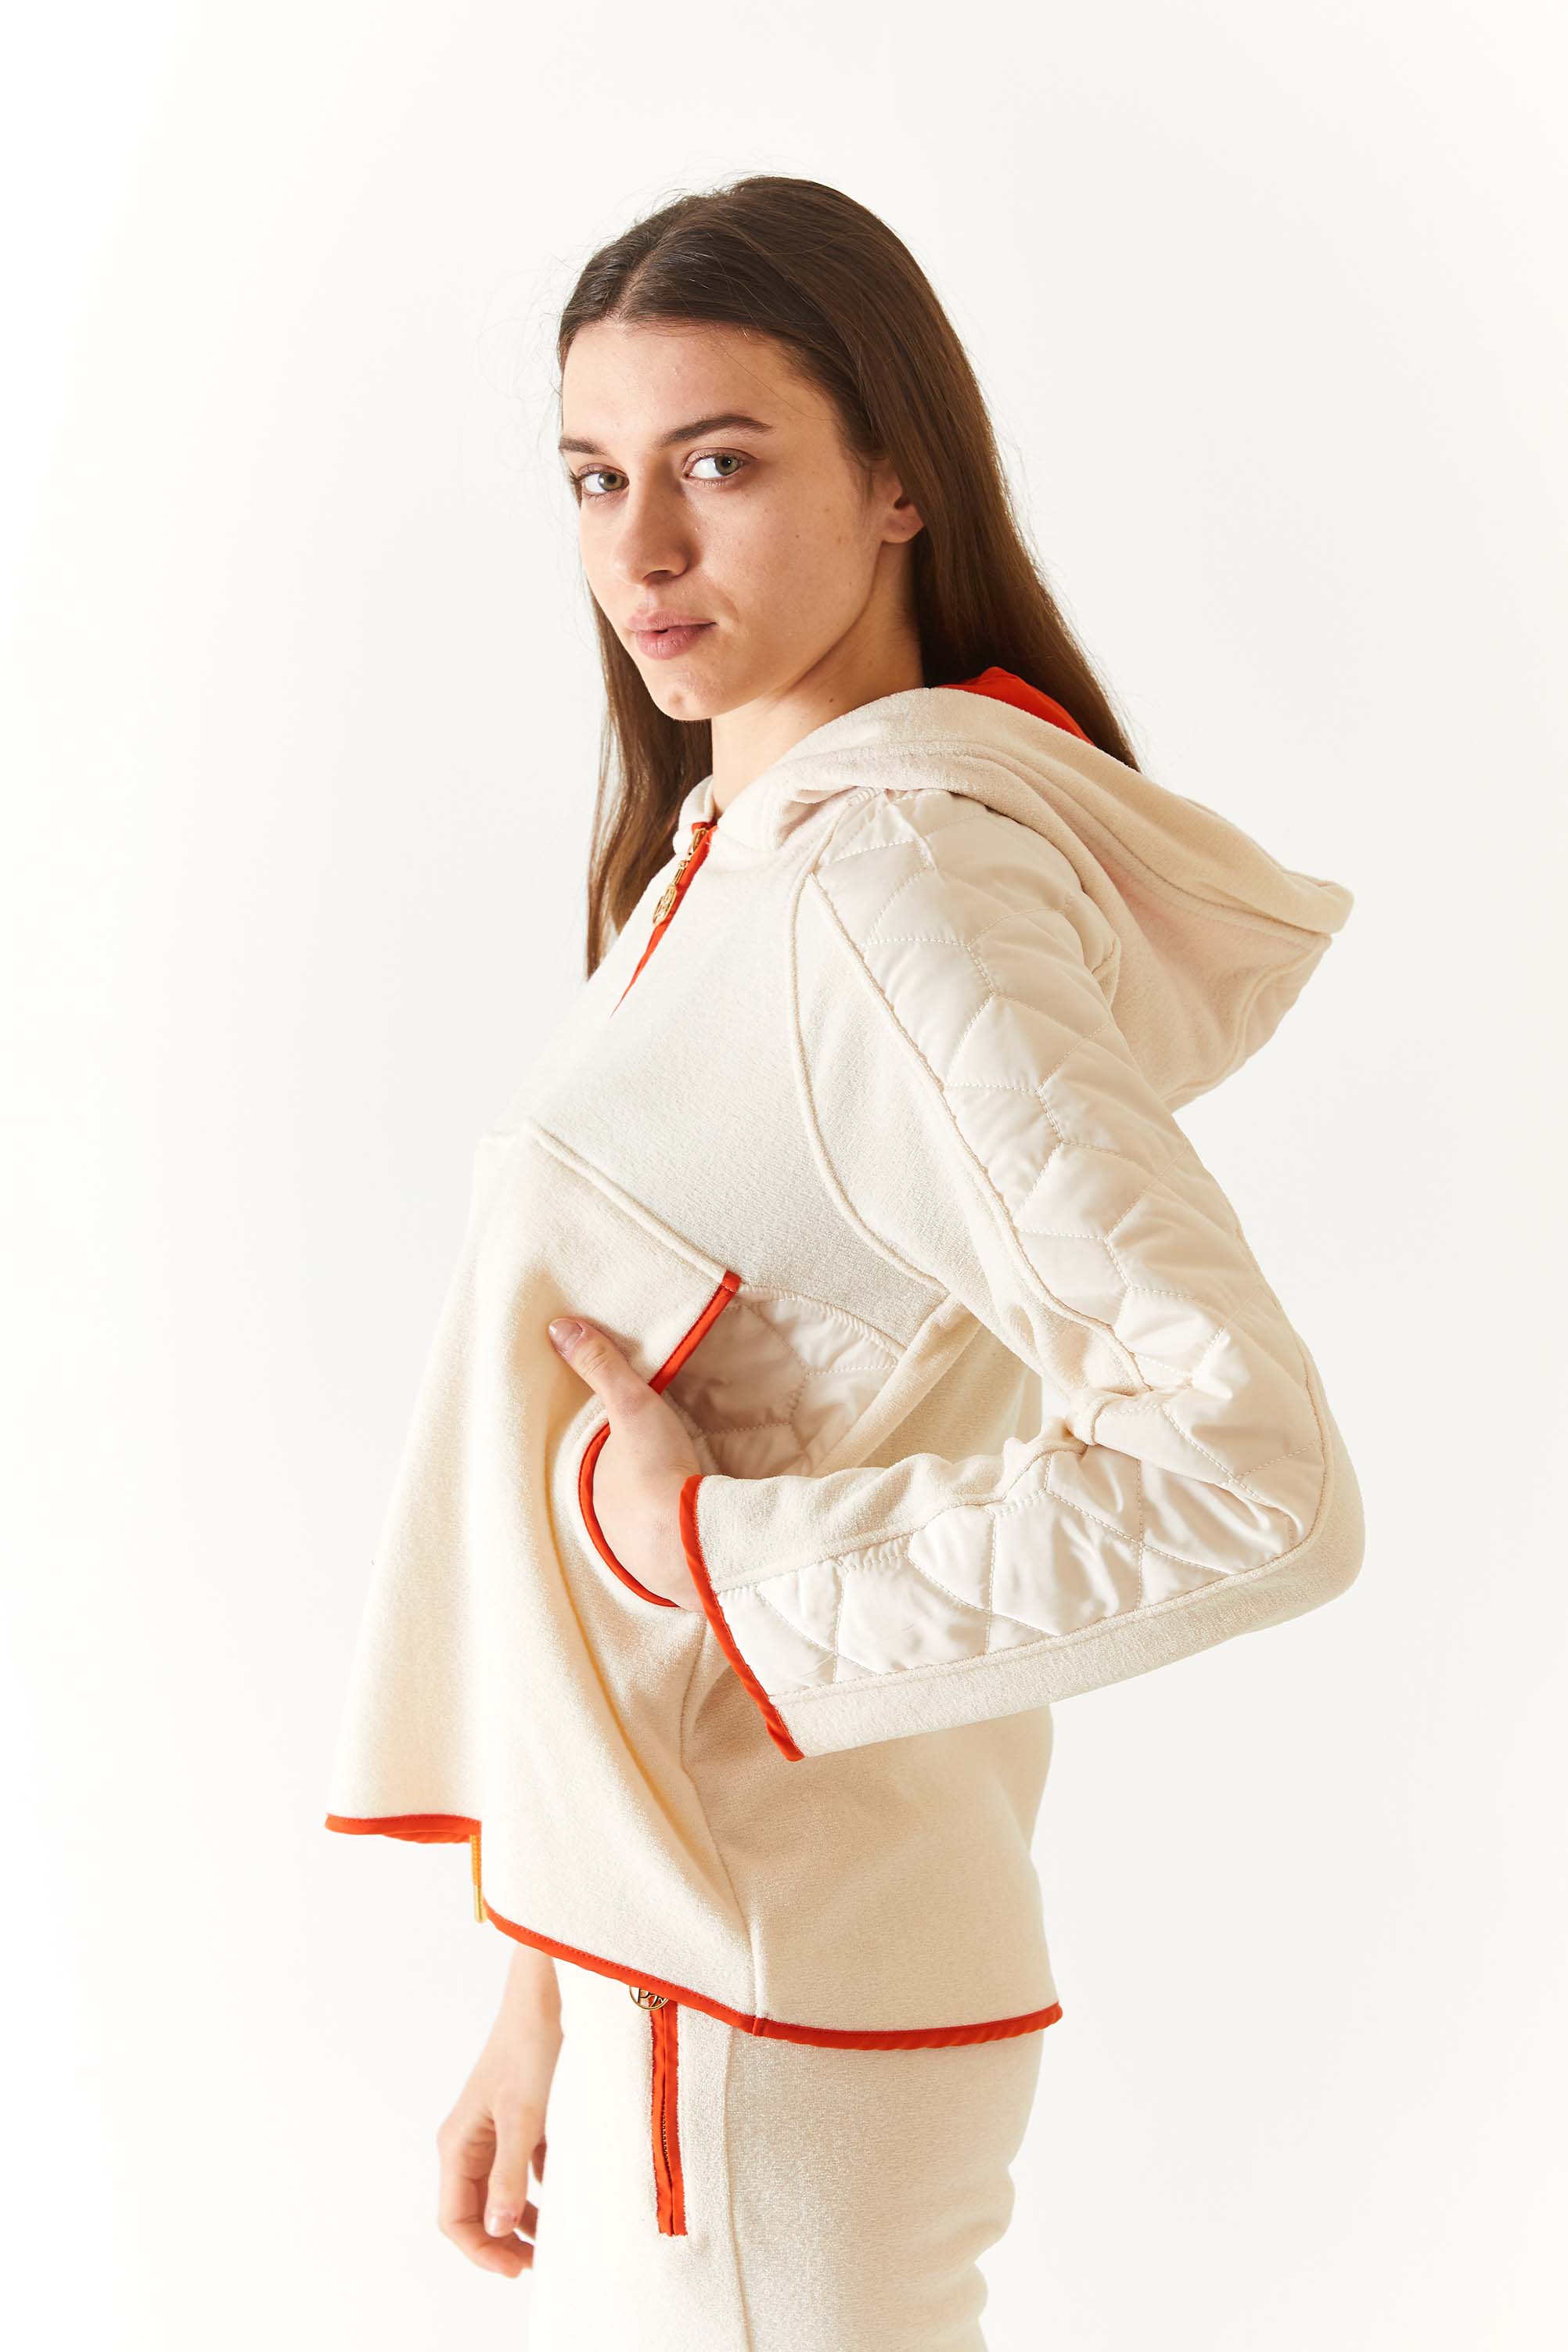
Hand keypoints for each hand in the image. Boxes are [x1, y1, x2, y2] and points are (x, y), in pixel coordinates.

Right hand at [436, 1953, 561, 2276]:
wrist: (550, 1994)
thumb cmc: (532, 2048)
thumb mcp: (523, 2117)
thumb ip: (508, 2176)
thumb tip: (496, 2230)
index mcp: (458, 2143)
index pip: (455, 2219)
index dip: (481, 2251)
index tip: (520, 2269)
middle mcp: (470, 2141)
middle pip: (474, 2212)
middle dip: (501, 2243)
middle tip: (539, 2264)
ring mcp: (494, 2131)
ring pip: (500, 2194)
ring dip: (522, 2222)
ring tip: (555, 2241)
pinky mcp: (520, 2119)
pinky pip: (522, 2171)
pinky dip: (540, 2191)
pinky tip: (567, 2196)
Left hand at [548, 1315, 700, 1607]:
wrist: (689, 1540)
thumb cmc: (653, 1471)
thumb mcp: (629, 1405)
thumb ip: (601, 1366)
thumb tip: (558, 1328)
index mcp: (587, 1483)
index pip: (590, 1460)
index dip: (603, 1448)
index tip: (619, 1440)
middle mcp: (601, 1521)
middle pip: (613, 1491)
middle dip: (628, 1482)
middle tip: (650, 1465)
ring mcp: (631, 1548)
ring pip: (638, 1522)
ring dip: (652, 1510)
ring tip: (671, 1493)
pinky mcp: (667, 1568)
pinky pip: (667, 1543)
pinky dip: (675, 1532)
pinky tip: (689, 1525)